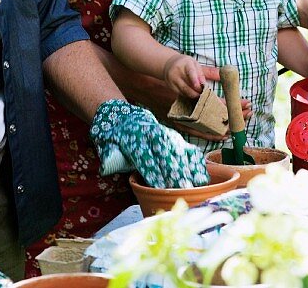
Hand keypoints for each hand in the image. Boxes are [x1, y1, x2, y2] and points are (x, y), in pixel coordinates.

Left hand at [90, 99, 208, 188]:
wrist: (126, 119)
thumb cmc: (116, 138)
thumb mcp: (107, 145)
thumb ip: (108, 156)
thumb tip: (105, 167)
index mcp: (136, 139)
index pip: (147, 157)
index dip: (154, 172)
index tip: (160, 186)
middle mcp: (155, 137)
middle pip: (167, 155)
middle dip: (175, 172)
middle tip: (182, 188)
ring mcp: (167, 137)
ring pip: (181, 152)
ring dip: (189, 169)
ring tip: (196, 185)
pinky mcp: (176, 140)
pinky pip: (189, 151)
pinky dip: (196, 163)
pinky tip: (202, 178)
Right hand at [162, 53, 205, 98]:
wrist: (169, 64)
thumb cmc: (186, 65)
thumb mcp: (196, 64)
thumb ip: (206, 71)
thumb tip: (215, 77)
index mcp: (186, 63)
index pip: (191, 71)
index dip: (195, 80)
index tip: (201, 85)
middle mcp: (178, 70)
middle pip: (188, 83)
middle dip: (198, 90)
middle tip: (204, 92)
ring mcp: (173, 79)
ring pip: (184, 90)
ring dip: (194, 94)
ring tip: (200, 94)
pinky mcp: (171, 86)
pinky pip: (181, 93)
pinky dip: (188, 95)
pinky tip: (192, 94)